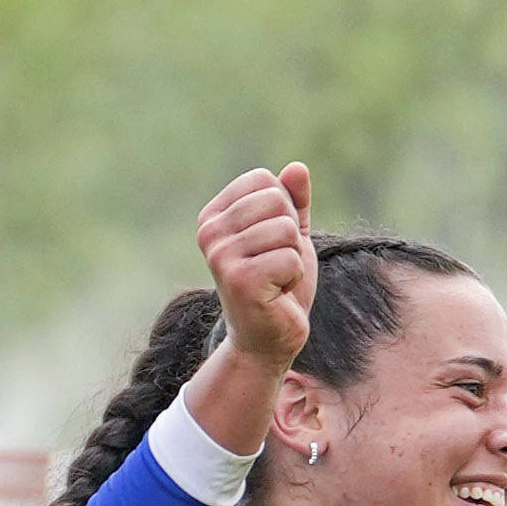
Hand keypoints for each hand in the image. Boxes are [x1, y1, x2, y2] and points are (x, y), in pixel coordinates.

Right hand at [194, 159, 323, 367]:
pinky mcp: (239, 280)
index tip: (272, 241)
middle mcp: (209, 232)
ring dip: (294, 258)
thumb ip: (294, 201)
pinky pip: (291, 258)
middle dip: (291, 234)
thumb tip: (297, 168)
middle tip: (277, 263)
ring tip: (276, 279)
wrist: (268, 338)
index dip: (284, 209)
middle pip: (277, 201)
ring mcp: (220, 256)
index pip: (265, 180)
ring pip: (286, 230)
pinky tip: (276, 293)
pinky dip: (293, 278)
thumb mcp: (290, 235)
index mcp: (214, 215)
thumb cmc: (278, 282)